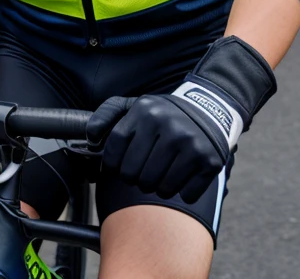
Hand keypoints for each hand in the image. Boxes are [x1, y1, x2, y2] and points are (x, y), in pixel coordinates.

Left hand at [88, 91, 229, 202]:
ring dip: (157, 186)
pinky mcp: (209, 161)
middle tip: (144, 168)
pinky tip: (183, 173)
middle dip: (135, 177)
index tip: (119, 165)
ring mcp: (190, 144)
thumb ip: (107, 114)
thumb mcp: (136, 104)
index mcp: (145, 110)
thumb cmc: (165, 113)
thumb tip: (89, 137)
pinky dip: (182, 191)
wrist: (210, 108)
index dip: (112, 164)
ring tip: (163, 170)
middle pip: (134, 175)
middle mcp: (167, 125)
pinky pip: (185, 194)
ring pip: (158, 188)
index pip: (114, 151)